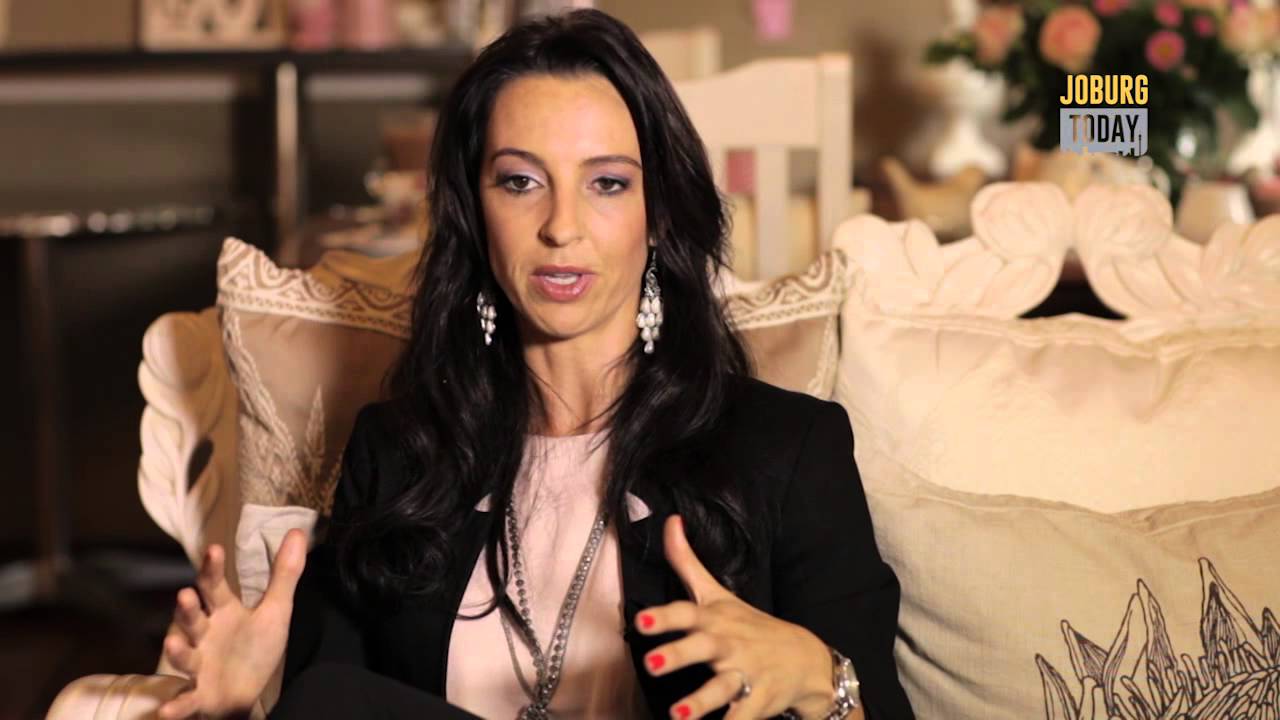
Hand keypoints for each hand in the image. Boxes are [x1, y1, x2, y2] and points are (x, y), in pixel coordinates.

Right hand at [157, 529, 307, 719]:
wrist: (245, 694)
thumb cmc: (255, 648)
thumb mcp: (275, 612)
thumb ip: (283, 574)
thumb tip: (296, 531)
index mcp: (223, 612)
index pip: (214, 586)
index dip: (212, 569)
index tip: (214, 549)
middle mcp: (204, 635)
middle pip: (193, 619)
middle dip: (188, 609)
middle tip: (185, 594)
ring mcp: (198, 664)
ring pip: (186, 656)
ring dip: (178, 651)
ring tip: (174, 643)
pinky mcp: (198, 694)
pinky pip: (185, 700)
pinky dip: (176, 706)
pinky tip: (166, 710)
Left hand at [635, 516, 836, 719]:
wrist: (805, 658)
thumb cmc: (749, 624)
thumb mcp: (718, 593)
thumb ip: (686, 562)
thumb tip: (669, 521)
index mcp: (714, 619)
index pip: (687, 613)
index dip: (665, 617)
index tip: (643, 620)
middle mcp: (728, 644)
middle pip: (702, 648)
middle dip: (678, 656)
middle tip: (651, 664)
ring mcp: (745, 674)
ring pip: (721, 689)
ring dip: (700, 702)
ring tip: (677, 716)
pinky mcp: (758, 701)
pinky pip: (742, 718)